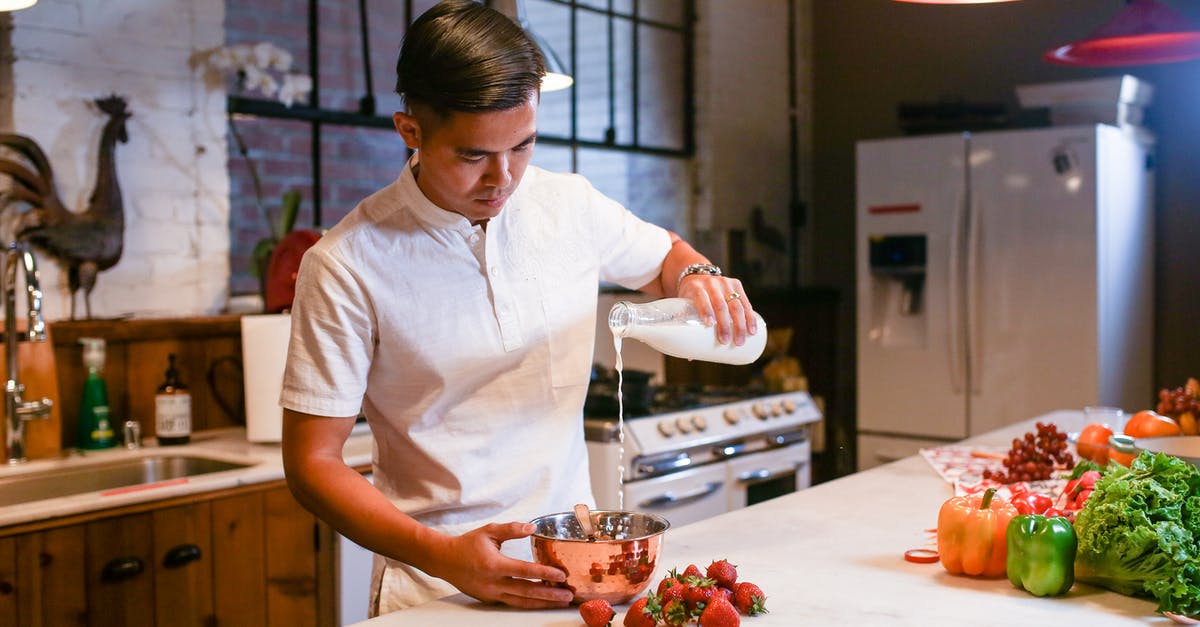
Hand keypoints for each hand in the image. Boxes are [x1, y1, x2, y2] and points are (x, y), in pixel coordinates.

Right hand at [432, 522, 572, 608]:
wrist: (444, 561)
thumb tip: (532, 527)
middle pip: (527, 592)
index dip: (544, 574)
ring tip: (560, 601)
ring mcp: (491, 594)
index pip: (525, 571)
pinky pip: (513, 603)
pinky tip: (542, 601)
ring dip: (542, 603)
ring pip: (521, 602)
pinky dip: (529, 603)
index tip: (561, 575)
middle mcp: (493, 583)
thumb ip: (511, 529)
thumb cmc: (467, 544)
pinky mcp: (490, 600)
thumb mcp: (488, 531)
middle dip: (550, 595)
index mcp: (494, 565)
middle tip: (568, 595)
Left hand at [677, 274, 757, 345]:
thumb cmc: (689, 298)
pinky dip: (750, 317)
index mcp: (696, 288)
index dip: (706, 310)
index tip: (709, 325)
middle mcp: (711, 283)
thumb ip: (686, 327)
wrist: (698, 275)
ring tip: (741, 341)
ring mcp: (725, 283)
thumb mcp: (684, 306)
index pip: (701, 298)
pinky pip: (745, 302)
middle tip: (725, 342)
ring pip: (736, 304)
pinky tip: (753, 329)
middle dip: (724, 324)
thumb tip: (690, 357)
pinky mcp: (736, 284)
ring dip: (740, 324)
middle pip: (720, 304)